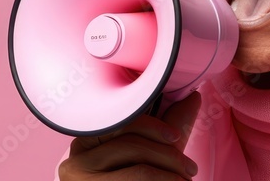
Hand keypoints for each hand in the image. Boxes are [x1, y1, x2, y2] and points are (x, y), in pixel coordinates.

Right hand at [57, 91, 201, 180]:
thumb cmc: (132, 180)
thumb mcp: (146, 153)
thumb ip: (167, 126)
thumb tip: (192, 97)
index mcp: (87, 141)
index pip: (120, 122)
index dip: (152, 126)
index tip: (175, 136)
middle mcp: (76, 160)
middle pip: (131, 145)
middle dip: (169, 154)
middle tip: (191, 168)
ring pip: (139, 168)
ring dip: (171, 172)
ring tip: (186, 179)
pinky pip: (138, 179)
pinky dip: (164, 180)